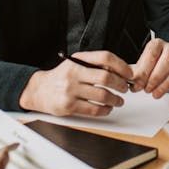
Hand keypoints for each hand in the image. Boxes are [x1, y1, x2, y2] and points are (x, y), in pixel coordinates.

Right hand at [19, 51, 133, 116]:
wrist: (39, 90)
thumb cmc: (62, 77)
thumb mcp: (76, 65)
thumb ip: (95, 66)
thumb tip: (121, 72)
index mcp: (78, 60)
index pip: (105, 57)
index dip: (121, 66)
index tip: (128, 74)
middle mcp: (74, 73)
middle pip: (106, 78)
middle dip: (121, 85)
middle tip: (125, 89)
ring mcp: (71, 90)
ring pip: (102, 96)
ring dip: (116, 100)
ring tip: (118, 101)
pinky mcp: (69, 105)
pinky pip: (94, 110)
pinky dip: (105, 110)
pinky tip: (107, 108)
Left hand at [131, 38, 168, 101]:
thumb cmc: (154, 64)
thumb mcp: (141, 64)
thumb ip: (132, 72)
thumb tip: (122, 78)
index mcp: (158, 44)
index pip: (152, 54)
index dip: (144, 70)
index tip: (138, 83)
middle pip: (167, 61)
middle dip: (155, 78)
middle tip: (147, 89)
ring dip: (166, 85)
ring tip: (156, 94)